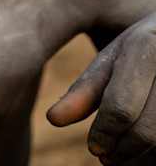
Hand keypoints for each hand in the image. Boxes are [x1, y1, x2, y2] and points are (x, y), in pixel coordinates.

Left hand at [47, 14, 155, 164]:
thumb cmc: (141, 50)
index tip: (94, 148)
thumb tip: (53, 119)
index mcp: (145, 46)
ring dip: (141, 152)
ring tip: (125, 147)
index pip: (120, 106)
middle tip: (106, 157)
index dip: (104, 133)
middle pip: (147, 130)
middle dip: (122, 149)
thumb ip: (85, 89)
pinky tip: (149, 139)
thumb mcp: (112, 60)